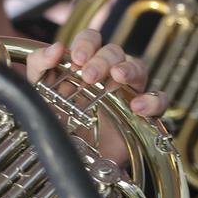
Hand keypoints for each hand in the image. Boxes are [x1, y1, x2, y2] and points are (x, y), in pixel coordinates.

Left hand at [26, 29, 168, 116]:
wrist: (69, 159)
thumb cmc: (56, 122)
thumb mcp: (38, 93)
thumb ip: (38, 65)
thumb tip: (56, 47)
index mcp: (84, 64)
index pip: (92, 39)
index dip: (87, 42)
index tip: (78, 58)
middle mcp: (107, 75)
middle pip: (114, 51)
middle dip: (102, 60)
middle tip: (89, 76)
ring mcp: (126, 92)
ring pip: (138, 67)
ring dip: (128, 69)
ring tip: (117, 77)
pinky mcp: (141, 115)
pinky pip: (158, 100)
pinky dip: (152, 99)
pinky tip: (137, 106)